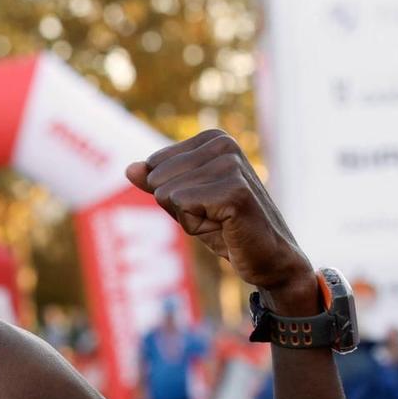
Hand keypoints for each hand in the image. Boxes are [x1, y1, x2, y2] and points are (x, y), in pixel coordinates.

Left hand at [125, 131, 315, 310]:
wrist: (268, 259)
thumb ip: (157, 182)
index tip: (205, 204)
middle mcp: (224, 144)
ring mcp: (231, 165)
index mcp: (214, 139)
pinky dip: (197, 226)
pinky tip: (226, 228)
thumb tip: (129, 168)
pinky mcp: (235, 190)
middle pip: (157, 178)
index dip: (173, 194)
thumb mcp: (184, 202)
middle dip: (178, 207)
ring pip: (167, 194)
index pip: (154, 165)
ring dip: (189, 218)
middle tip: (214, 216)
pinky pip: (181, 205)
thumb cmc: (226, 229)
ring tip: (221, 222)